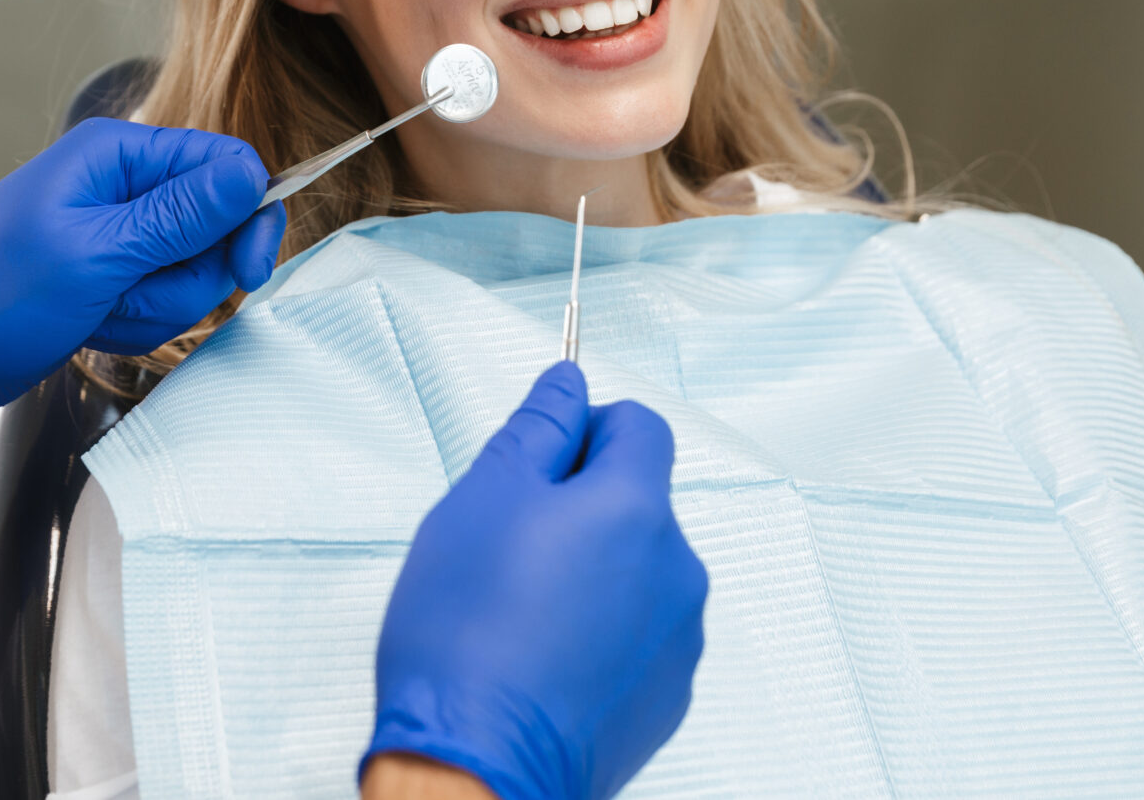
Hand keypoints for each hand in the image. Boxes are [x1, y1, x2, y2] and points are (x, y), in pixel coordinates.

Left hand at [0, 118, 285, 468]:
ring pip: (191, 272)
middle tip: (134, 294)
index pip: (225, 165)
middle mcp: (121, 186)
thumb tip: (250, 176)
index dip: (247, 217)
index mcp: (116, 155)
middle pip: (215, 226)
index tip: (245, 269)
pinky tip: (89, 326)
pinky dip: (134, 323)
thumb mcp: (94, 254)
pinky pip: (159, 299)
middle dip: (187, 277)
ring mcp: (115, 235)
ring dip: (155, 307)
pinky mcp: (108, 277)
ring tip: (98, 311)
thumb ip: (180, 216)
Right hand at [364, 362, 707, 799]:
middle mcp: (676, 570)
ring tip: (516, 610)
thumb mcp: (482, 499)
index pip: (640, 426)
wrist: (477, 765)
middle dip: (580, 505)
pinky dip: (596, 632)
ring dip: (589, 570)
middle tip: (506, 541)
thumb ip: (536, 429)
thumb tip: (567, 383)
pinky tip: (538, 657)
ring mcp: (676, 640)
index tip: (540, 457)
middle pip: (638, 501)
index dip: (586, 428)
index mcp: (637, 508)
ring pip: (635, 570)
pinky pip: (635, 634)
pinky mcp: (663, 697)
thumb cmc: (467, 637)